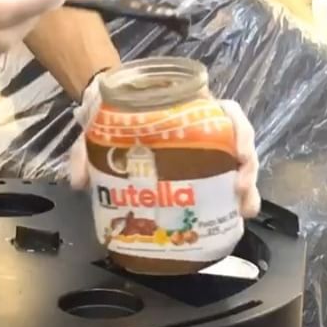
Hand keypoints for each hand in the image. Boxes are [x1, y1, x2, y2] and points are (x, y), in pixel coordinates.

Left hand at [70, 79, 260, 218]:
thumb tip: (78, 180)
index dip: (239, 130)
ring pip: (238, 163)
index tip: (238, 153)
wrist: (107, 109)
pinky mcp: (199, 169)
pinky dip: (230, 200)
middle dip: (248, 169)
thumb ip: (85, 149)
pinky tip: (231, 219)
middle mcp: (203, 124)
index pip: (226, 111)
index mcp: (187, 107)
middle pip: (239, 141)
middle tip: (240, 194)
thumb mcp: (98, 123)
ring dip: (247, 188)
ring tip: (243, 212)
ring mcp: (204, 147)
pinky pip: (223, 181)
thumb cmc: (112, 110)